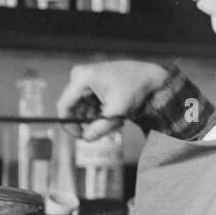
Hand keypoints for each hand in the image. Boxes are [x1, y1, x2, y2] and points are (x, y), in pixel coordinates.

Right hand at [55, 60, 169, 139]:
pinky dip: (100, 111)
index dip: (69, 124)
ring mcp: (87, 79)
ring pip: (83, 108)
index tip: (79, 136)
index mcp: (82, 78)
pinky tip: (114, 112)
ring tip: (115, 119)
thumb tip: (86, 138)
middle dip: (88, 121)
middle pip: (74, 107)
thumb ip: (100, 128)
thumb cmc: (136, 86)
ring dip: (96, 118)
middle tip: (105, 128)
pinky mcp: (93, 83)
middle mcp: (81, 76)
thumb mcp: (117, 111)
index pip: (64, 105)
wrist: (151, 76)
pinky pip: (89, 103)